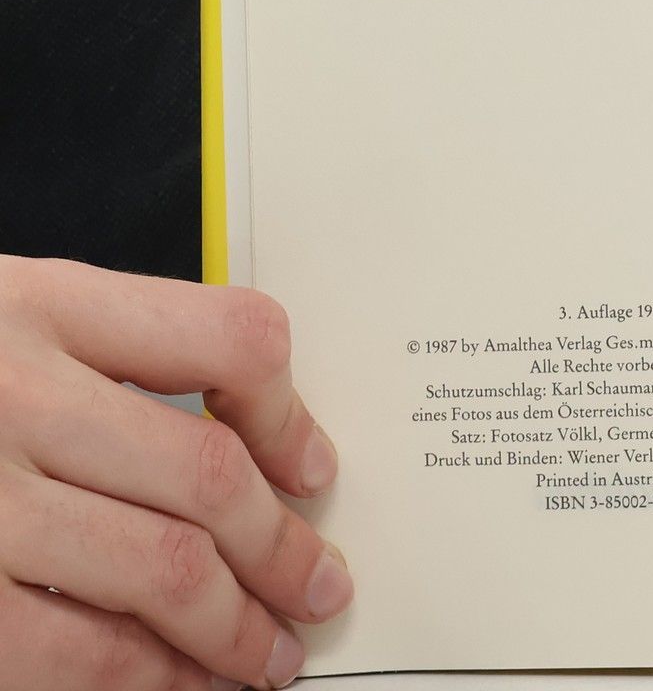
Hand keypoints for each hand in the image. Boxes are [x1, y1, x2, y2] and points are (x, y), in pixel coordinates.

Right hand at [0, 256, 351, 688]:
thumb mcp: (5, 313)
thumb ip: (109, 352)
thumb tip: (246, 427)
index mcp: (45, 305)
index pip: (230, 338)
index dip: (292, 412)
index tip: (315, 467)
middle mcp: (15, 393)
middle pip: (207, 473)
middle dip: (280, 547)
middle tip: (317, 588)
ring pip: (159, 570)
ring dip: (232, 629)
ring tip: (265, 655)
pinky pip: (74, 652)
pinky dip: (146, 681)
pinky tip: (178, 686)